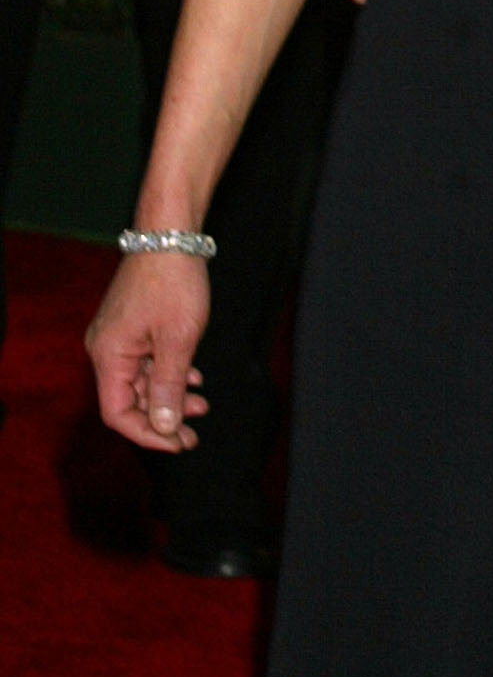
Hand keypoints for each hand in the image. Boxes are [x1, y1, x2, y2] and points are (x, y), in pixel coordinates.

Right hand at [87, 252, 211, 452]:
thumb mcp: (178, 339)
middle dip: (163, 417)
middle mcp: (106, 348)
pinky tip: (194, 378)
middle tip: (194, 433)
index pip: (118, 413)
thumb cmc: (174, 282)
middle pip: (129, 399)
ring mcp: (118, 336)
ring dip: (170, 395)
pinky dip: (169, 373)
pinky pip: (146, 361)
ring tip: (202, 404)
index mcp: (109, 355)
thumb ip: (169, 385)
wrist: (171, 234)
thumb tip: (163, 426)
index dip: (147, 433)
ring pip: (141, 380)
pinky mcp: (132, 325)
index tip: (178, 442)